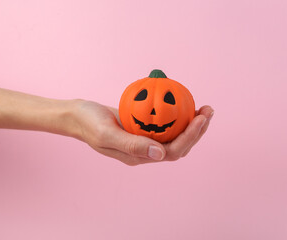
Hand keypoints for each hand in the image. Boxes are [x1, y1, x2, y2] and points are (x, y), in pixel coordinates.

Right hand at [70, 100, 213, 165]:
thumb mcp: (106, 134)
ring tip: (204, 108)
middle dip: (197, 131)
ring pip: (174, 135)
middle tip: (209, 111)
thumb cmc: (89, 123)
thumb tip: (161, 154)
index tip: (201, 119)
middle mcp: (145, 151)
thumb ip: (132, 145)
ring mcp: (144, 139)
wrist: (77, 115)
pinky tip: (184, 103)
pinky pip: (164, 123)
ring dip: (191, 124)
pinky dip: (178, 116)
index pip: (171, 152)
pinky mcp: (142, 127)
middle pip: (178, 146)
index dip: (189, 138)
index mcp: (139, 156)